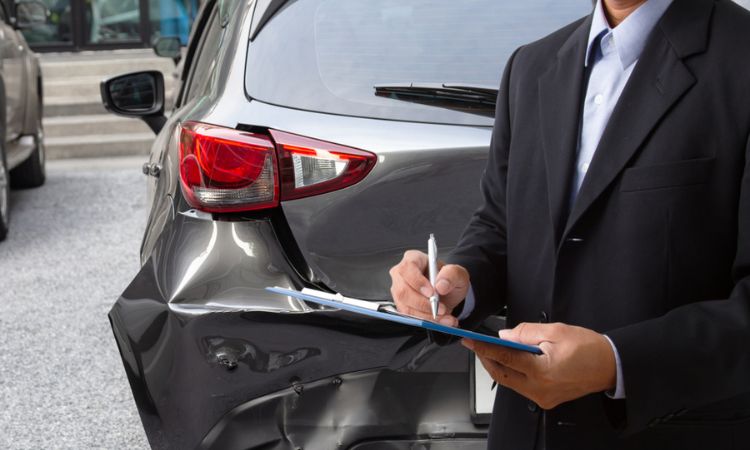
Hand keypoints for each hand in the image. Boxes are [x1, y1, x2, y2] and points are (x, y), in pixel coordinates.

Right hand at [389, 250, 469, 325]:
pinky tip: (441, 321)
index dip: (418, 282)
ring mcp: (399, 291)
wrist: (447, 293)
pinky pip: (410, 316)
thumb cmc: (448, 279)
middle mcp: (401, 274)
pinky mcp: (401, 305)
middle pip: (403, 290)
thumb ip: (452, 274)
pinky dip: (427, 321)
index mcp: (413, 259)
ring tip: (445, 317)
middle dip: (423, 304)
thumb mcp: (458, 273)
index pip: (408, 268)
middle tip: (442, 309)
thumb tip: (440, 285)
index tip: (432, 293)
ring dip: (427, 315)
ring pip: (405, 306)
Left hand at [462, 322, 615, 409]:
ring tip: (489, 351)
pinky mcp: (547, 399)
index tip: (471, 341)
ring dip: (498, 366)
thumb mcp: (555, 331)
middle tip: (475, 345)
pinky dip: (512, 373)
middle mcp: (540, 389)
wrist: (611, 366)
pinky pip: (521, 386)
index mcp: (542, 371)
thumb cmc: (589, 348)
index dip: (484, 348)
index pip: (505, 358)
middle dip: (486, 359)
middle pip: (502, 374)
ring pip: (510, 382)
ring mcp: (543, 397)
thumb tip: (504, 335)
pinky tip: (508, 361)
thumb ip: (525, 333)